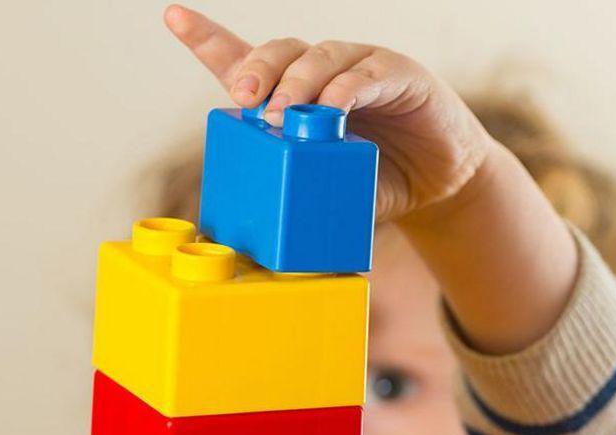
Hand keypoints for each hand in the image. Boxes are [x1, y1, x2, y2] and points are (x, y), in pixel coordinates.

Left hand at [164, 4, 495, 221]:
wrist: (440, 185)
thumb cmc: (378, 182)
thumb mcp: (329, 188)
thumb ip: (300, 191)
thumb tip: (255, 232)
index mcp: (299, 94)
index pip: (246, 58)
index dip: (209, 38)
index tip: (175, 17)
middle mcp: (325, 72)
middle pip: (279, 52)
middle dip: (256, 71)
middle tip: (244, 100)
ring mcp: (362, 67)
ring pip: (319, 57)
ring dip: (297, 83)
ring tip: (282, 116)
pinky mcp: (398, 73)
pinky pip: (367, 72)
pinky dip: (347, 88)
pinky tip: (334, 108)